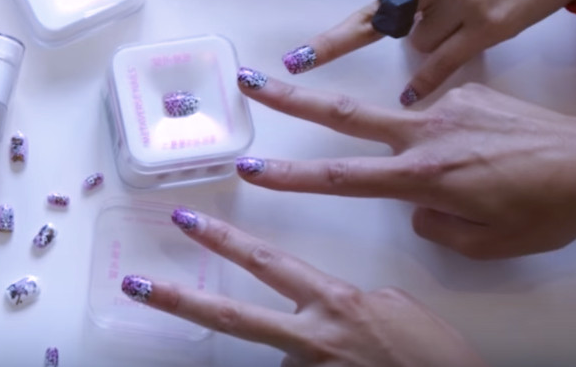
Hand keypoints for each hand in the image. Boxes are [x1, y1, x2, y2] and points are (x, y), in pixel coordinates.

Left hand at [122, 209, 485, 366]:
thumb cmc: (439, 359)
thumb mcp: (398, 310)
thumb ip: (352, 303)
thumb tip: (332, 309)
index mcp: (336, 303)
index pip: (268, 264)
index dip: (224, 242)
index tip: (188, 221)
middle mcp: (314, 339)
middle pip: (231, 318)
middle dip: (178, 300)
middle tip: (136, 285)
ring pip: (280, 360)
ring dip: (303, 359)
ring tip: (354, 358)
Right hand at [232, 73, 575, 258]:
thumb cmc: (549, 209)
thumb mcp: (488, 241)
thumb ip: (436, 227)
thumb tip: (416, 210)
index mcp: (425, 175)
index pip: (341, 176)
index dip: (291, 175)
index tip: (252, 167)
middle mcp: (427, 133)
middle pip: (343, 114)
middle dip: (291, 97)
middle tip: (251, 79)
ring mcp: (448, 106)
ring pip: (387, 107)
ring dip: (351, 99)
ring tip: (345, 96)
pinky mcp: (471, 90)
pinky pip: (439, 111)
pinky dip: (440, 129)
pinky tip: (484, 151)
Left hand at [267, 0, 575, 104]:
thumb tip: (397, 9)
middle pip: (373, 17)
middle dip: (332, 44)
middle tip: (292, 62)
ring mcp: (458, 1)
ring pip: (414, 43)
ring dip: (421, 44)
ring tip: (456, 22)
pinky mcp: (487, 26)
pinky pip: (443, 64)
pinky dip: (426, 82)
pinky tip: (410, 100)